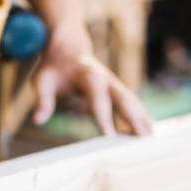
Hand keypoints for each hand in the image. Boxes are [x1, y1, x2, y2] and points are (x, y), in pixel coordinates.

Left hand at [32, 24, 151, 135]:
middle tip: (143, 142)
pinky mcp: (117, 90)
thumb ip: (42, 101)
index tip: (111, 139)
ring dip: (143, 121)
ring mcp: (115, 84)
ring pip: (133, 103)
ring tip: (152, 143)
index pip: (98, 101)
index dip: (105, 120)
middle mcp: (107, 79)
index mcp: (89, 75)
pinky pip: (132, 105)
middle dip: (134, 121)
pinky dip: (141, 118)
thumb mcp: (42, 81)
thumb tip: (38, 121)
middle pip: (125, 101)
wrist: (67, 46)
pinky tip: (149, 134)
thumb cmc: (52, 67)